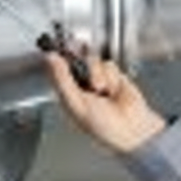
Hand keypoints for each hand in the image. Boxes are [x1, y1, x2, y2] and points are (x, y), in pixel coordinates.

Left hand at [44, 49, 165, 152]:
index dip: (56, 60)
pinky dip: (111, 75)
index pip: (55, 71)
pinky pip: (107, 65)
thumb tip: (50, 59)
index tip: (57, 53)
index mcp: (65, 94)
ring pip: (91, 60)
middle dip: (79, 64)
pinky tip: (113, 89)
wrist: (131, 127)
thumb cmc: (102, 125)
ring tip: (103, 90)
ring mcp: (96, 78)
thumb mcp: (76, 103)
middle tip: (83, 73)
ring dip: (97, 74)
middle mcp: (79, 85)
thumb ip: (61, 80)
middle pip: (73, 60)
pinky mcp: (112, 75)